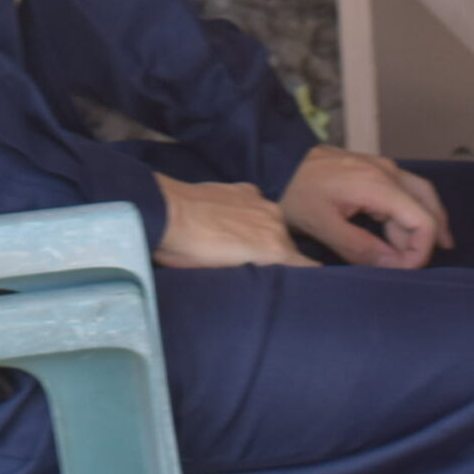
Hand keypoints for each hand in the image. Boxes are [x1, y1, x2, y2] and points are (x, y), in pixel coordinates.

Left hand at [154, 174, 315, 270]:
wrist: (166, 212)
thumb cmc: (189, 253)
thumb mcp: (225, 277)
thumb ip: (256, 277)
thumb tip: (266, 278)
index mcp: (276, 250)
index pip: (307, 268)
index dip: (304, 277)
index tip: (300, 284)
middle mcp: (276, 223)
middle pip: (289, 246)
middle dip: (280, 257)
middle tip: (259, 268)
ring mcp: (261, 202)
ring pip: (275, 224)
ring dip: (266, 234)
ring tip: (243, 243)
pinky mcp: (245, 188)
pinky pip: (258, 206)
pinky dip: (251, 214)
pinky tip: (233, 220)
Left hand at [279, 145, 451, 270]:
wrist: (277, 162)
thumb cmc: (295, 194)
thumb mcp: (322, 225)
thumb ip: (360, 247)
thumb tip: (397, 265)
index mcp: (378, 184)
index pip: (423, 221)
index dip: (421, 251)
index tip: (405, 271)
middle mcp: (387, 171)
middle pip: (427, 205)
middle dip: (427, 238)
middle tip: (418, 267)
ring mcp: (381, 166)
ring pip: (417, 196)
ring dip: (419, 226)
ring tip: (413, 256)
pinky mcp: (373, 168)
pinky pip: (402, 191)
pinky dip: (405, 215)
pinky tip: (399, 236)